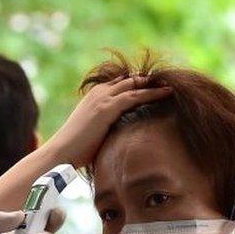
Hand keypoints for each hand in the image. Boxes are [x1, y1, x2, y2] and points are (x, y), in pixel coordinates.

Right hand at [44, 76, 171, 168]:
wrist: (61, 153)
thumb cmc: (75, 149)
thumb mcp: (93, 132)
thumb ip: (107, 126)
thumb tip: (122, 135)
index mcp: (94, 97)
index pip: (120, 84)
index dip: (138, 84)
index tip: (155, 86)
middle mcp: (98, 93)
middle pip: (129, 80)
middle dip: (149, 81)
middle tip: (168, 82)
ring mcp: (102, 99)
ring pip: (134, 85)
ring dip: (154, 84)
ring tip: (173, 85)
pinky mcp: (107, 108)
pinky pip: (135, 95)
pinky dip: (152, 93)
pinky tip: (167, 93)